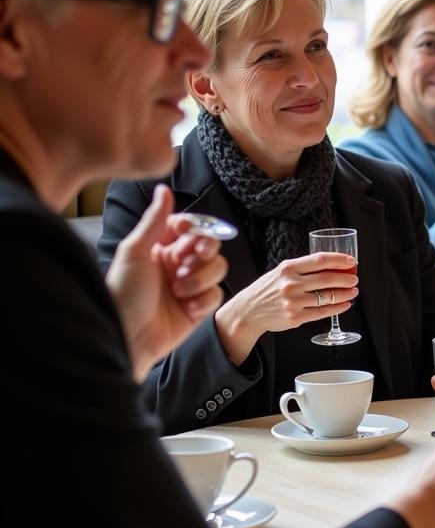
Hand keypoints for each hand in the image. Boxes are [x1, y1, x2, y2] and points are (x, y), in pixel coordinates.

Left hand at [105, 185, 226, 380]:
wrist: (128, 337)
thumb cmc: (124, 294)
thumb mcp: (134, 252)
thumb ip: (154, 221)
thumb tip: (164, 189)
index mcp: (160, 248)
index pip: (190, 227)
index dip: (196, 227)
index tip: (191, 232)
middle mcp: (177, 264)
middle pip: (210, 245)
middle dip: (204, 251)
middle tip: (191, 260)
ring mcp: (190, 285)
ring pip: (217, 268)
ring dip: (201, 278)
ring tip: (179, 290)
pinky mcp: (199, 307)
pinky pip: (217, 294)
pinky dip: (203, 300)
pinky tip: (186, 308)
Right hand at [214, 250, 357, 365]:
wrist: (248, 311)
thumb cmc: (267, 290)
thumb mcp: (280, 272)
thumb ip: (302, 268)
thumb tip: (332, 266)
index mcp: (288, 268)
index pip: (319, 260)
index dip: (339, 260)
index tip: (351, 261)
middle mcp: (291, 284)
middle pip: (327, 279)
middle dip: (346, 279)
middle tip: (355, 279)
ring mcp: (294, 302)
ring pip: (328, 297)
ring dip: (345, 294)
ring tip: (353, 291)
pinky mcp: (296, 318)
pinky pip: (323, 312)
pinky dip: (338, 308)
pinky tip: (345, 304)